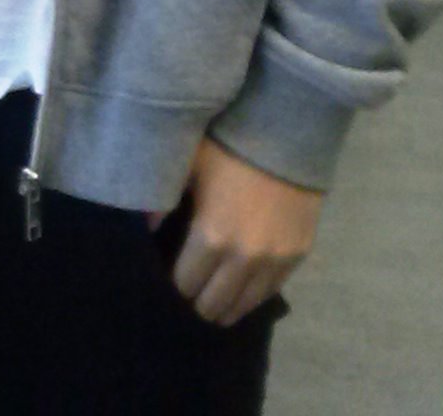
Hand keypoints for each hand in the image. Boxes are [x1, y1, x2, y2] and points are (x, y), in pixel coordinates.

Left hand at [154, 136, 322, 325]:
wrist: (287, 135)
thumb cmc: (226, 146)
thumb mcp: (184, 166)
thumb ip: (160, 201)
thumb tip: (143, 228)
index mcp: (211, 237)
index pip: (186, 284)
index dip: (172, 289)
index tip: (163, 287)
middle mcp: (244, 258)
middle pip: (215, 302)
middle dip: (196, 304)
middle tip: (185, 299)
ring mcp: (275, 260)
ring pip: (246, 303)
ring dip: (226, 308)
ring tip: (211, 307)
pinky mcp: (299, 255)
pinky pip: (272, 290)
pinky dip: (253, 296)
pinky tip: (240, 295)